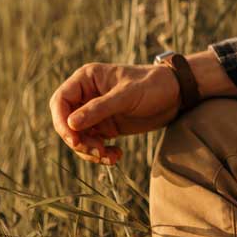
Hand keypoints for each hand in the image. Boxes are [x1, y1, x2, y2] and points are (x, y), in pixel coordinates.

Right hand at [49, 62, 180, 165]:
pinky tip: (116, 156)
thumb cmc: (153, 85)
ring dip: (90, 151)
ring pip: (78, 137)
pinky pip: (92, 144)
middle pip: (66, 123)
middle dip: (78, 141)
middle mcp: (86, 95)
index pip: (60, 101)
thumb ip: (100, 108)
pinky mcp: (104, 127)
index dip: (61, 121)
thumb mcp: (127, 95)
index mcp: (87, 79)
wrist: (176, 95)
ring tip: (110, 156)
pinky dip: (100, 154)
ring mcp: (94, 112)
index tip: (74, 139)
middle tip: (98, 151)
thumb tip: (70, 124)